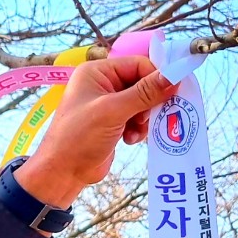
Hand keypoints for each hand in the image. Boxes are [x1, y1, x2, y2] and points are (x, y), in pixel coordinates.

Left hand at [12, 55, 176, 208]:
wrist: (63, 173)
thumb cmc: (79, 137)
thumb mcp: (113, 111)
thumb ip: (144, 93)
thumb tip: (175, 76)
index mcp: (97, 72)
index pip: (138, 64)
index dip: (156, 78)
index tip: (173, 93)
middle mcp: (103, 84)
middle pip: (142, 84)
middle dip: (150, 102)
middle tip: (152, 117)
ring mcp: (108, 104)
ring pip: (142, 103)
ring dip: (144, 118)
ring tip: (136, 132)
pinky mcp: (113, 123)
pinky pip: (136, 119)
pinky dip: (138, 129)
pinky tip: (130, 139)